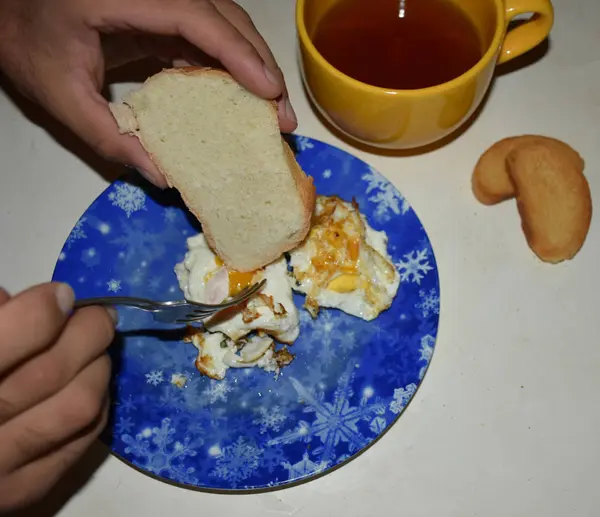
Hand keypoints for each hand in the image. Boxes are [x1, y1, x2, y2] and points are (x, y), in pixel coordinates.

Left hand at [0, 0, 296, 186]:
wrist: (9, 8)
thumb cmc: (26, 42)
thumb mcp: (60, 95)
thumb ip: (107, 136)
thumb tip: (161, 176)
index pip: (197, 17)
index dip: (238, 54)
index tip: (269, 92)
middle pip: (225, 16)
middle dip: (260, 64)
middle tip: (283, 114)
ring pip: (224, 22)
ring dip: (253, 65)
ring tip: (274, 109)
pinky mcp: (161, 12)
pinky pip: (207, 35)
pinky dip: (230, 66)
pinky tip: (243, 97)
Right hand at [0, 283, 114, 511]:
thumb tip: (21, 300)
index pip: (1, 343)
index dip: (42, 310)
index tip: (62, 294)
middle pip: (52, 372)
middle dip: (88, 332)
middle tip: (100, 315)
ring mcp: (1, 468)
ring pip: (78, 405)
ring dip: (98, 366)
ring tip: (98, 348)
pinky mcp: (26, 490)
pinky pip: (84, 439)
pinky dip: (98, 403)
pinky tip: (90, 384)